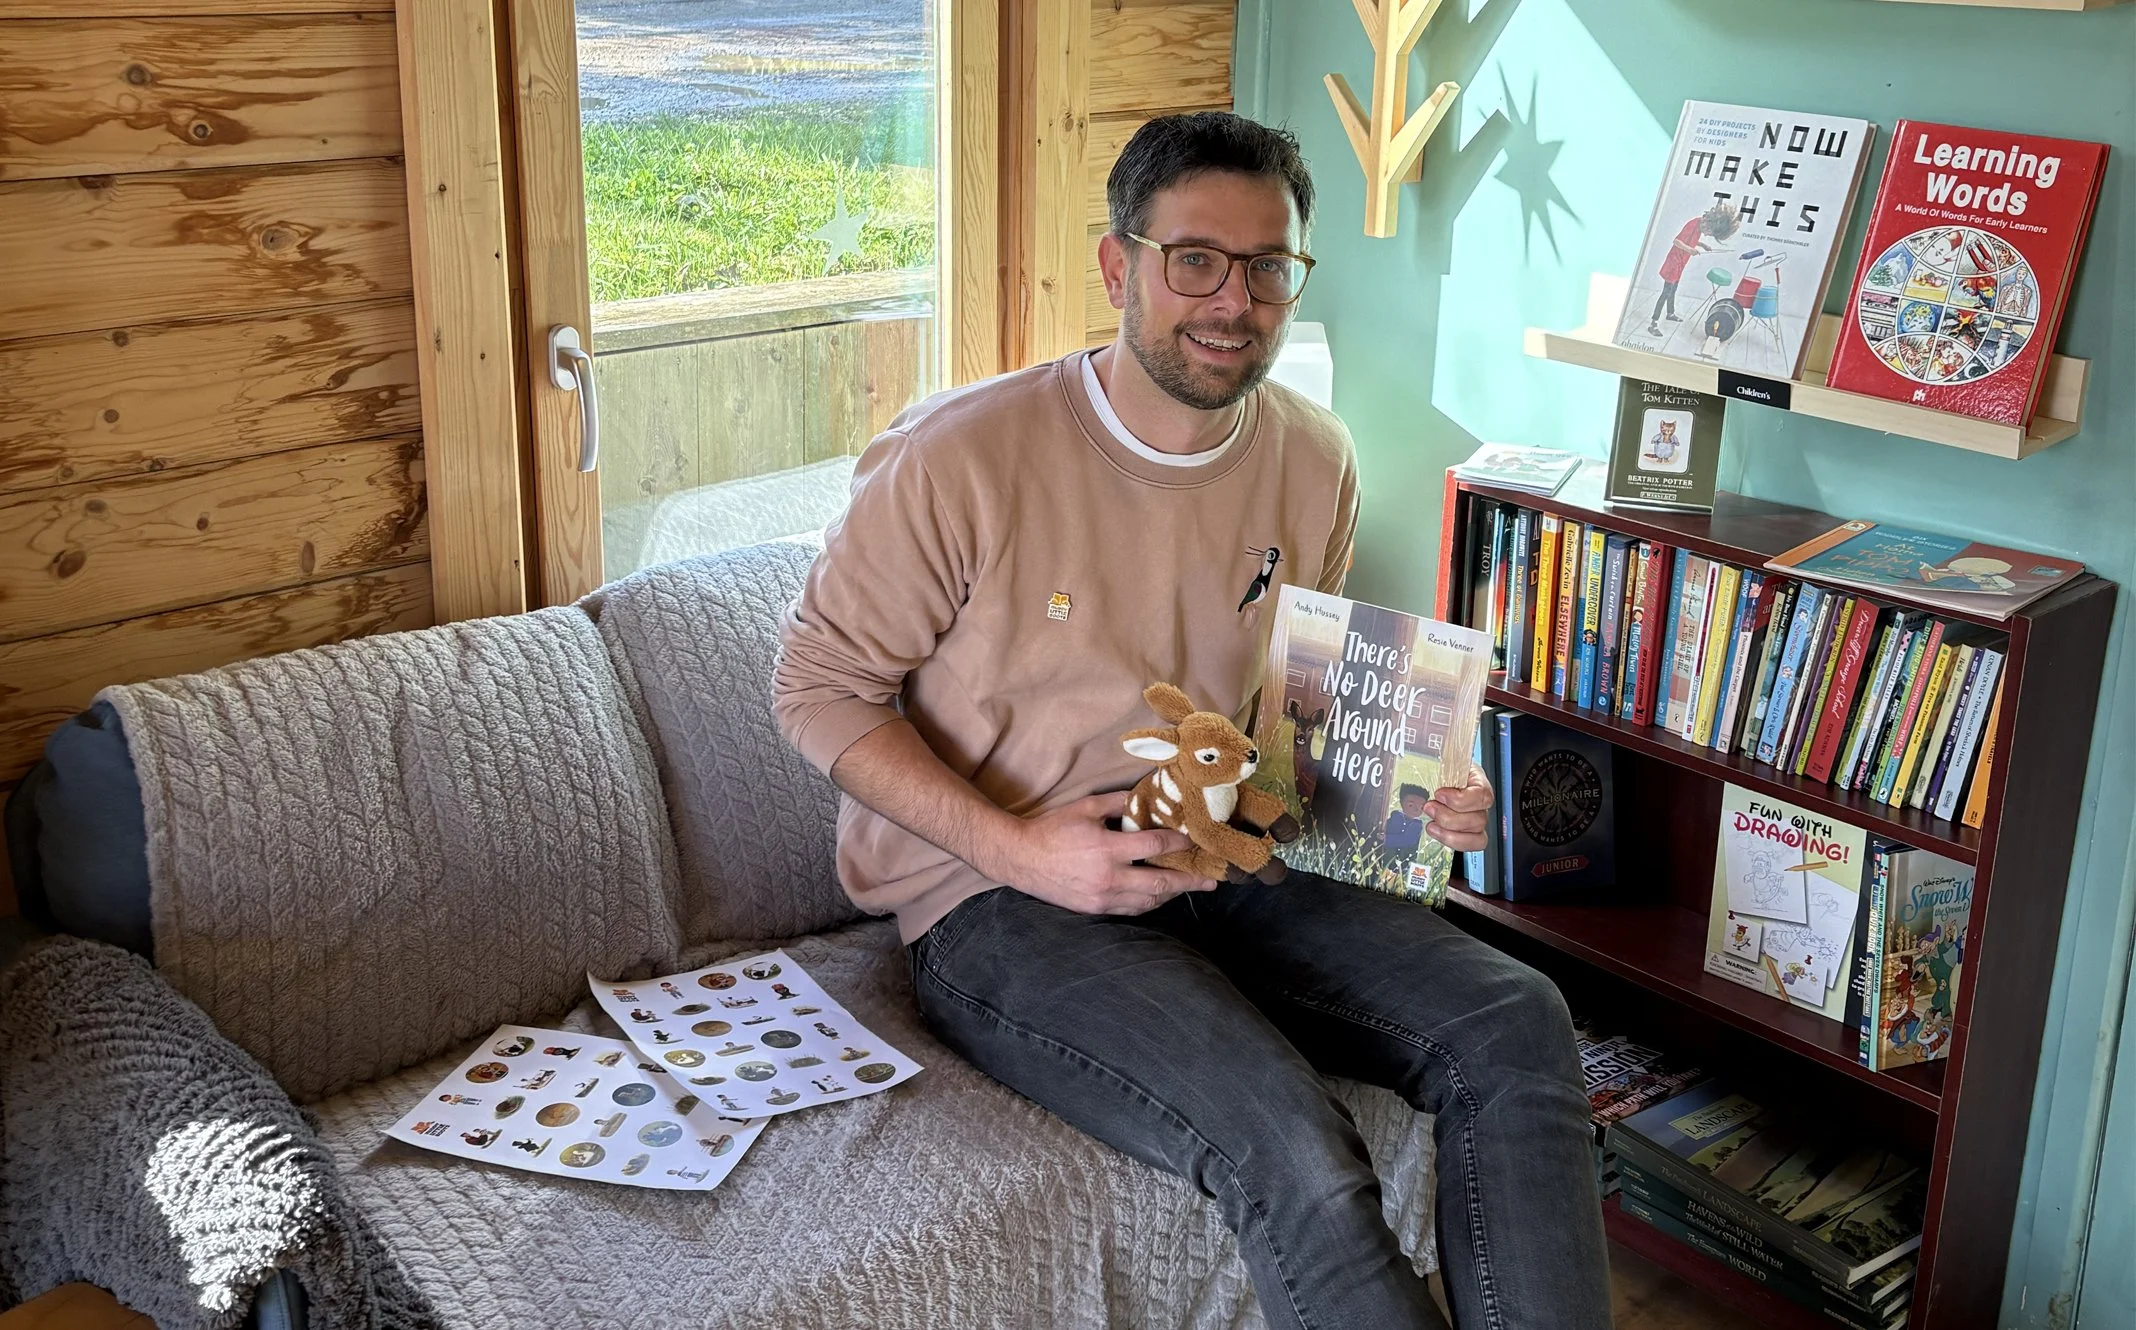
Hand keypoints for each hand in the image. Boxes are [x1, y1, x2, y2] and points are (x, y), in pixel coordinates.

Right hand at [999, 792, 1215, 915]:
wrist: (1020, 858)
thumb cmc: (1051, 829)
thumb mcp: (1085, 807)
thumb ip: (1118, 803)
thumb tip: (1147, 798)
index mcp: (1107, 849)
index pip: (1155, 846)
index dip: (1180, 843)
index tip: (1195, 840)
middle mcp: (1109, 877)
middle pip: (1160, 883)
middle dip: (1189, 881)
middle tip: (1211, 880)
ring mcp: (1102, 897)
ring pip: (1148, 901)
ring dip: (1172, 894)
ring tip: (1189, 887)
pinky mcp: (1095, 909)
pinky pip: (1131, 909)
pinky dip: (1149, 902)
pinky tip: (1159, 895)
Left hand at [1424, 767, 1494, 852]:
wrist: (1433, 776)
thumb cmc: (1438, 769)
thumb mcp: (1438, 761)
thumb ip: (1435, 764)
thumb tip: (1423, 763)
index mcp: (1476, 780)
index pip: (1482, 795)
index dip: (1461, 799)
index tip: (1439, 794)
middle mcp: (1479, 802)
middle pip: (1479, 819)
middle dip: (1449, 817)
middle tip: (1429, 807)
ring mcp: (1476, 819)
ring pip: (1476, 834)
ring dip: (1449, 831)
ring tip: (1431, 823)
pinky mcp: (1467, 833)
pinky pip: (1469, 844)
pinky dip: (1451, 841)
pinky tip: (1436, 832)